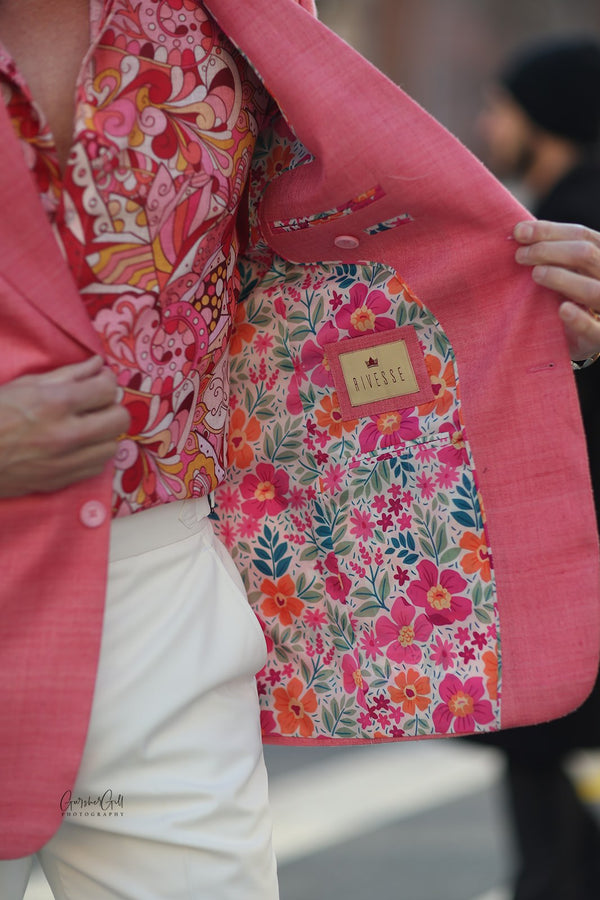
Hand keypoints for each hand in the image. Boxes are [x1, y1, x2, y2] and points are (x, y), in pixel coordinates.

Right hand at [0, 355, 130, 496]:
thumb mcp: (26, 385)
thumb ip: (68, 374)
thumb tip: (98, 364)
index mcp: (56, 403)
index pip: (107, 389)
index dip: (106, 381)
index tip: (98, 381)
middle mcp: (67, 434)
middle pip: (120, 420)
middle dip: (112, 408)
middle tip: (97, 405)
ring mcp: (65, 462)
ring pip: (112, 446)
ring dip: (104, 434)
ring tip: (87, 427)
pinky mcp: (60, 481)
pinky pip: (96, 467)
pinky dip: (92, 455)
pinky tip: (78, 447)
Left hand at [513, 219, 599, 359]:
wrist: (584, 342)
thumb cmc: (571, 300)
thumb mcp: (567, 273)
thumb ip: (552, 255)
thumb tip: (519, 231)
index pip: (583, 236)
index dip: (550, 231)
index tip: (519, 232)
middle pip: (586, 255)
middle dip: (550, 251)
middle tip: (520, 256)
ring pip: (592, 289)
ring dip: (562, 278)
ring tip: (536, 274)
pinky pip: (594, 329)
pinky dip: (579, 319)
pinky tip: (562, 309)